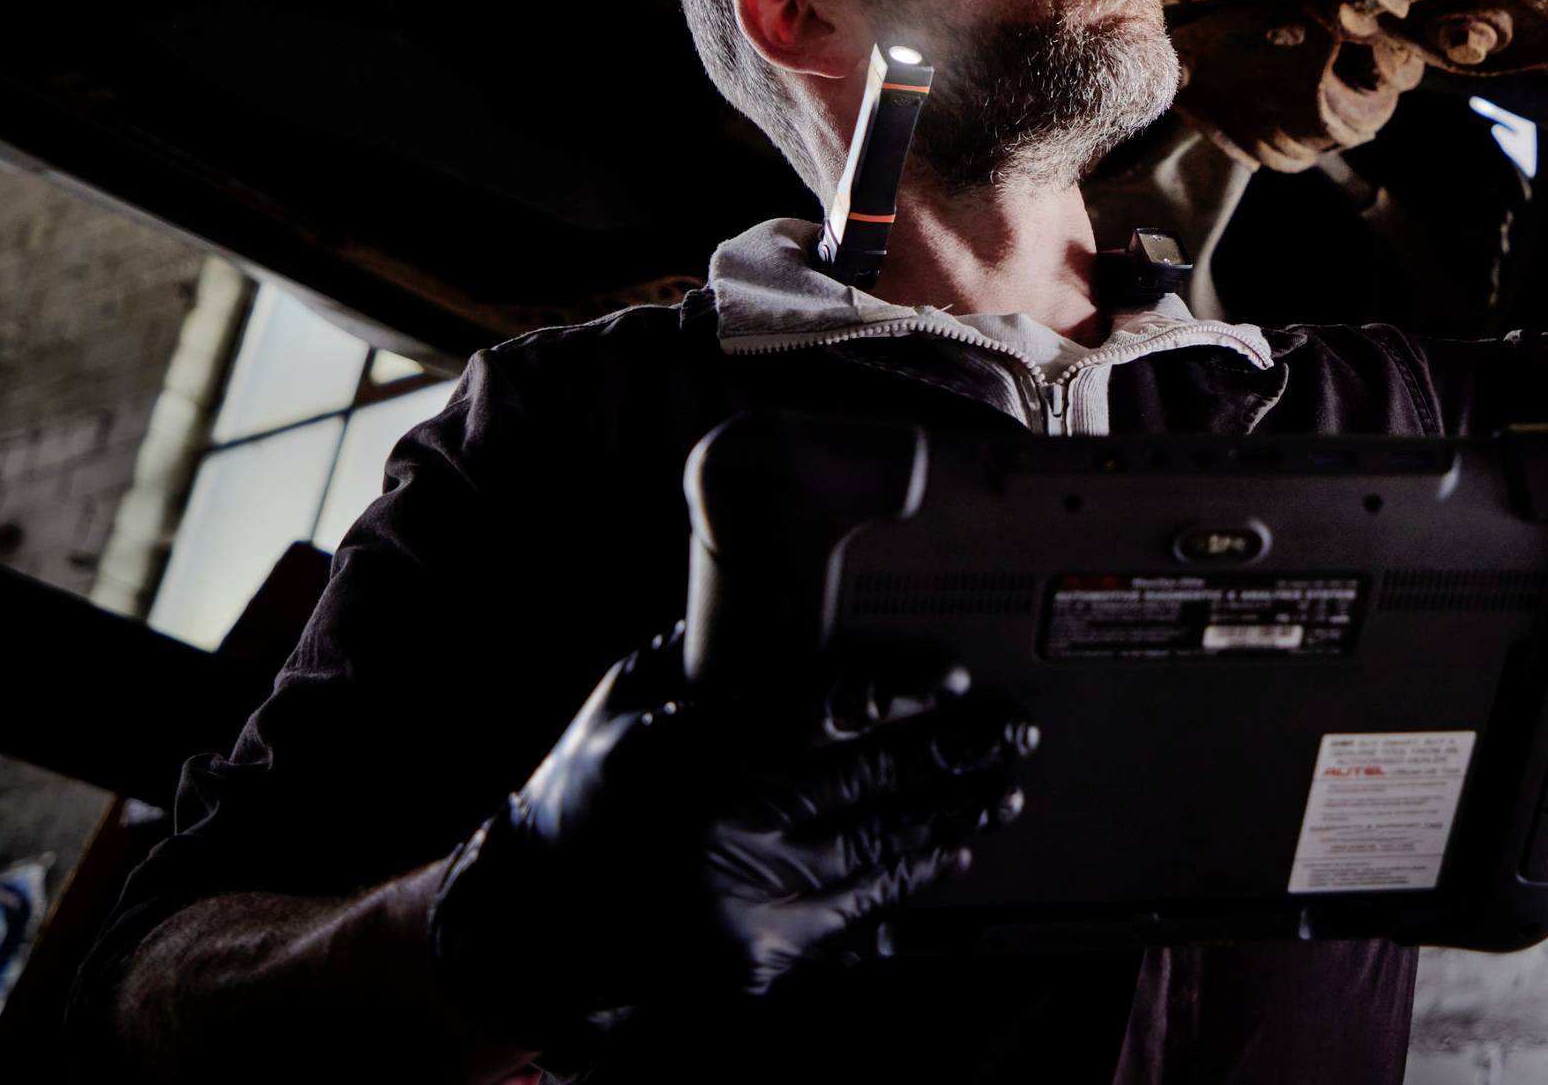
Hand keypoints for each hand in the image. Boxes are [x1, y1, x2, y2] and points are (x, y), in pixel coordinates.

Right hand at [427, 625, 1032, 1044]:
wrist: (533, 922)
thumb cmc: (583, 792)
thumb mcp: (625, 703)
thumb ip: (696, 652)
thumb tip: (762, 586)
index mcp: (699, 757)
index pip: (825, 714)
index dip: (900, 694)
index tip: (955, 680)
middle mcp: (731, 835)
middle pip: (874, 786)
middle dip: (956, 756)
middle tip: (1014, 731)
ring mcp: (749, 909)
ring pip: (881, 856)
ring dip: (953, 818)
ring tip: (1004, 789)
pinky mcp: (760, 962)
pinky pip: (861, 918)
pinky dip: (912, 882)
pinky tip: (952, 853)